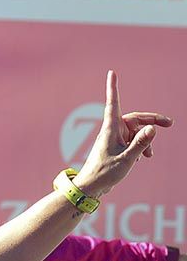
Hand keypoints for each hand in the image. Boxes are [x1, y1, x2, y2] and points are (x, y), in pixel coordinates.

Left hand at [77, 71, 171, 195]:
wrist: (91, 188)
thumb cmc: (104, 173)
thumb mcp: (127, 159)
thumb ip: (141, 144)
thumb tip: (152, 128)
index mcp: (110, 129)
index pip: (113, 103)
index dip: (113, 87)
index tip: (112, 72)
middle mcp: (112, 131)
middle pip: (135, 118)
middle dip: (151, 121)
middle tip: (170, 123)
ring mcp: (114, 139)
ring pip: (135, 131)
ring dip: (146, 140)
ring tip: (149, 156)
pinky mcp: (116, 146)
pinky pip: (132, 140)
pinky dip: (141, 146)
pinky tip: (144, 158)